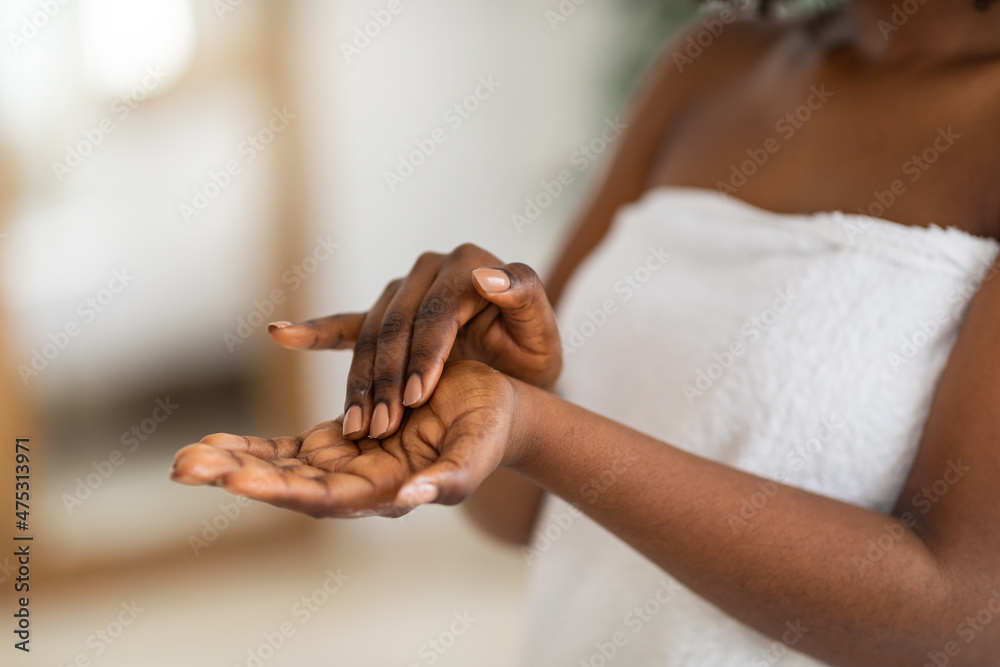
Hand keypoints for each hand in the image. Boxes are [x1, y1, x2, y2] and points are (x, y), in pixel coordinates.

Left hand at [169, 361, 521, 517]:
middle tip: (183, 467)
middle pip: (288, 484)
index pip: (323, 496)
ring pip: (280, 467)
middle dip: (237, 474)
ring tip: (185, 459)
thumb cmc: (489, 429)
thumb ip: (448, 479)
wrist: (491, 410)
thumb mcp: (475, 452)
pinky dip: (254, 447)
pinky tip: (218, 444)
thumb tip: (412, 495)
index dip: (280, 488)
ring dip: (234, 462)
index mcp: (386, 489)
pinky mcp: (341, 439)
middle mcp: (357, 482)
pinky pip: (288, 448)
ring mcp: (345, 461)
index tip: (235, 478)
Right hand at [266, 243, 559, 439]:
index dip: (427, 353)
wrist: (519, 366)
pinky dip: (315, 332)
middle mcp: (432, 268)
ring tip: (355, 426)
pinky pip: (345, 324)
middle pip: (398, 323)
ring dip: (361, 381)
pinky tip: (281, 335)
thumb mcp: (544, 334)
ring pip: (371, 334)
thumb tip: (488, 274)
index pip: (439, 310)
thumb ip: (526, 298)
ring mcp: (403, 289)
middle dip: (389, 377)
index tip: (419, 395)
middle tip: (383, 425)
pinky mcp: (383, 313)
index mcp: (470, 263)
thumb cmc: (533, 353)